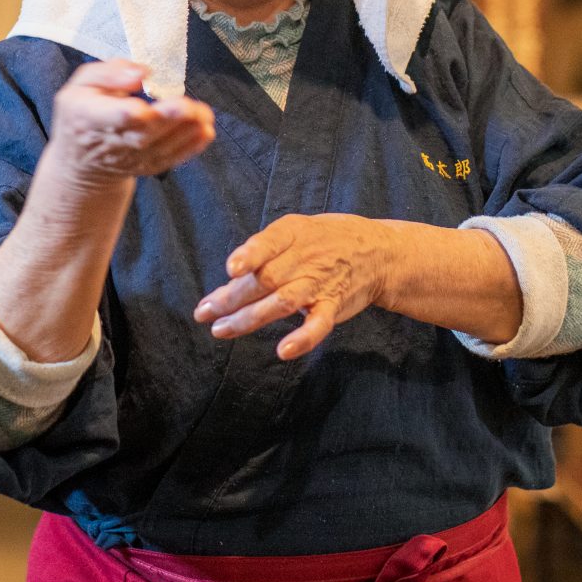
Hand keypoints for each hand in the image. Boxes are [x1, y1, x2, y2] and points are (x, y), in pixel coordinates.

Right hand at [40, 59, 215, 191]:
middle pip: (143, 132)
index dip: (129, 113)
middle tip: (193, 107)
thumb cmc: (82, 112)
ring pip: (160, 147)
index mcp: (89, 116)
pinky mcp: (145, 166)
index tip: (145, 106)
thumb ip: (109, 73)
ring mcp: (129, 158)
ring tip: (205, 115)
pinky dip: (189, 147)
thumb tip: (142, 73)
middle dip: (169, 119)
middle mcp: (110, 141)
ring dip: (186, 132)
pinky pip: (169, 158)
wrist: (81, 161)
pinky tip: (205, 131)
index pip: (111, 116)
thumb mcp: (81, 83)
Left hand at [194, 213, 394, 360]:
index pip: (269, 243)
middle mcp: (305, 258)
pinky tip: (284, 351)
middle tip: (204, 313)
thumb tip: (228, 280)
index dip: (250, 255)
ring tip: (222, 329)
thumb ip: (264, 252)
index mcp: (293, 233)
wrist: (377, 252)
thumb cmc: (325, 240)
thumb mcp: (296, 231)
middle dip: (231, 298)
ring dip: (250, 318)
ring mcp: (319, 284)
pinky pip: (318, 324)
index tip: (230, 269)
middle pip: (265, 279)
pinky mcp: (333, 306)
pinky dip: (303, 338)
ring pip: (282, 302)